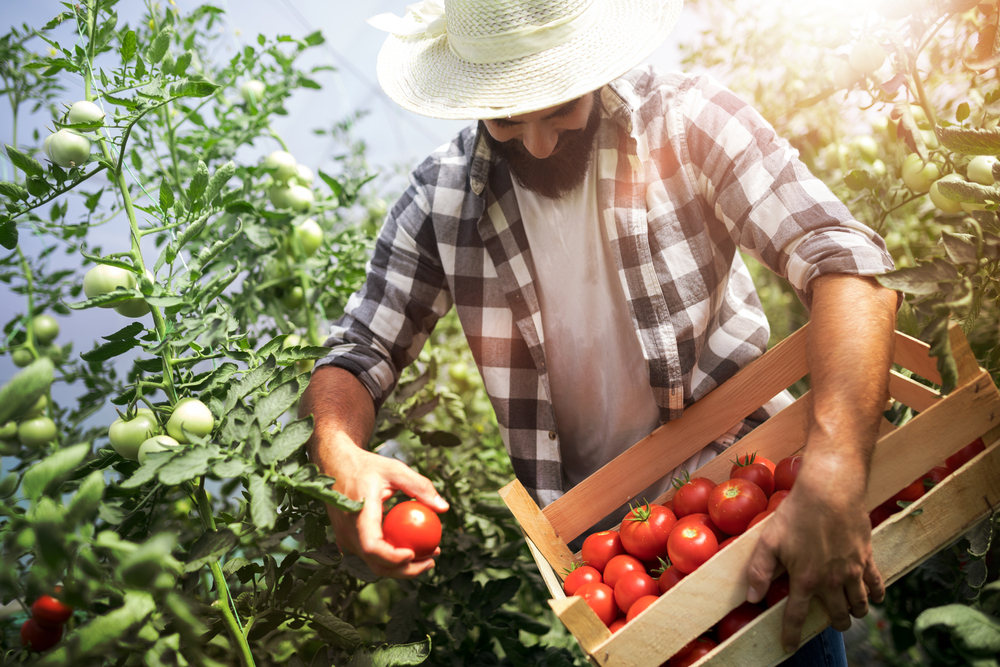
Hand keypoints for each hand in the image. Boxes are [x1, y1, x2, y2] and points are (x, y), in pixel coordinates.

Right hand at [327, 445, 448, 577]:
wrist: (335, 465)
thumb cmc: (366, 465)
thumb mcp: (395, 470)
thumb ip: (420, 486)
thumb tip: (444, 508)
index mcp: (358, 513)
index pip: (373, 546)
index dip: (393, 558)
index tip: (414, 554)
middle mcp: (348, 530)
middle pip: (376, 563)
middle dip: (406, 570)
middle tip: (431, 561)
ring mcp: (345, 537)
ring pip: (374, 563)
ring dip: (401, 566)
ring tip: (428, 555)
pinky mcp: (348, 539)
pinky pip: (371, 554)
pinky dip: (390, 557)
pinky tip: (410, 548)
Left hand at [745, 450, 884, 653]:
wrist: (830, 491)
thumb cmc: (796, 513)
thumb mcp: (768, 541)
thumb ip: (759, 571)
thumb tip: (752, 597)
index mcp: (805, 579)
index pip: (797, 616)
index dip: (792, 634)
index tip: (789, 646)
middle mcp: (831, 581)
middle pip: (837, 615)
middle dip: (834, 623)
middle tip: (832, 623)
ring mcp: (852, 570)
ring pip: (860, 604)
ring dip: (855, 612)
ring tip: (850, 612)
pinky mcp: (867, 556)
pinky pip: (877, 584)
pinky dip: (877, 595)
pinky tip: (874, 597)